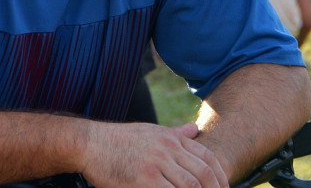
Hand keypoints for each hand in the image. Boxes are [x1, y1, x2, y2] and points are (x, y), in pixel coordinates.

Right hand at [82, 122, 228, 187]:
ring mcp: (157, 163)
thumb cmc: (119, 140)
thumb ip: (176, 133)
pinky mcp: (144, 178)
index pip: (207, 157)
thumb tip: (195, 129)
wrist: (90, 143)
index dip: (220, 176)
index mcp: (171, 138)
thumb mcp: (151, 131)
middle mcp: (168, 148)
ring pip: (190, 185)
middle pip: (202, 173)